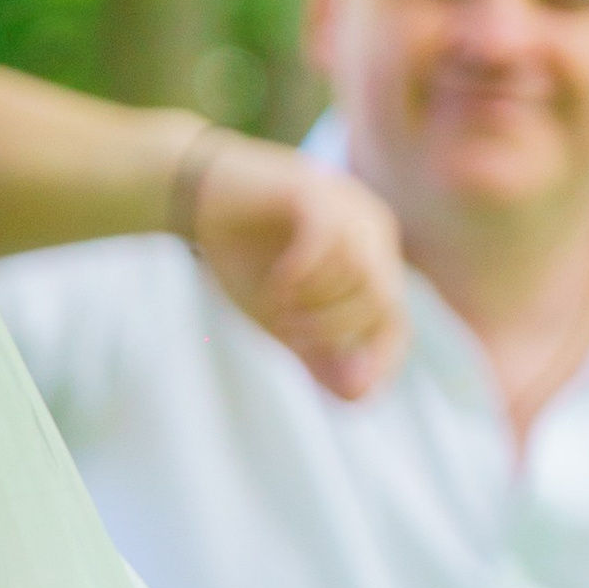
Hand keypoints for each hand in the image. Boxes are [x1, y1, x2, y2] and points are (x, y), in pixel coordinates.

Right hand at [188, 134, 409, 402]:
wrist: (191, 195)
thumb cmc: (239, 253)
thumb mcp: (280, 316)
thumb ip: (317, 352)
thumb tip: (359, 397)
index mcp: (371, 258)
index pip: (396, 320)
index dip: (378, 360)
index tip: (350, 390)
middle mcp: (370, 228)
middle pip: (382, 301)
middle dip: (333, 330)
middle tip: (289, 334)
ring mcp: (345, 204)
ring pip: (358, 274)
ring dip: (315, 304)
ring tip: (276, 307)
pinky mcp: (312, 189)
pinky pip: (326, 244)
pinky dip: (301, 275)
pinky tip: (276, 284)